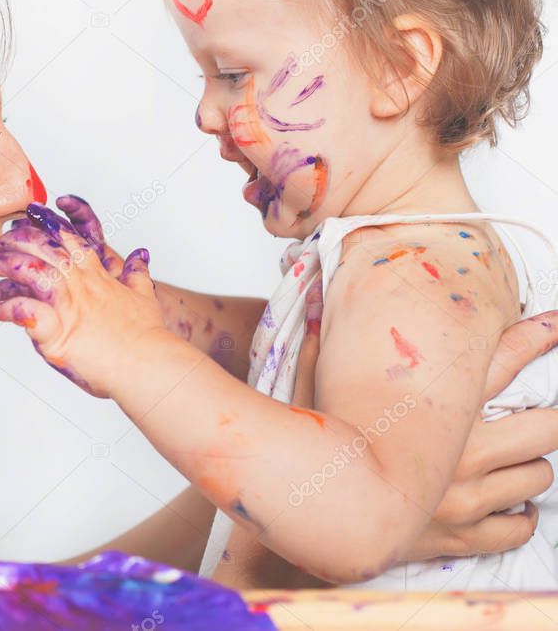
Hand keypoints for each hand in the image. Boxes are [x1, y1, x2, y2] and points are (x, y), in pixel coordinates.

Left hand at [0, 198, 166, 397]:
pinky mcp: (57, 333)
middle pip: (45, 249)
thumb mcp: (146, 298)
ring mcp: (69, 307)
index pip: (70, 241)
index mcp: (99, 278)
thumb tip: (140, 255)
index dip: (50, 225)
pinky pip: (25, 312)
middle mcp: (82, 286)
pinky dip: (9, 309)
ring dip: (6, 265)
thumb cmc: (147, 339)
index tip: (32, 216)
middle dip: (18, 240)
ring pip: (31, 271)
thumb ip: (138, 275)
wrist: (149, 366)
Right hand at [293, 308, 557, 560]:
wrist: (307, 524)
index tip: (553, 326)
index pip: (503, 359)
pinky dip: (520, 514)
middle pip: (547, 429)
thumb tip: (317, 302)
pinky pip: (517, 527)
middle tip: (530, 415)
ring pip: (537, 476)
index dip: (537, 337)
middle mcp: (459, 455)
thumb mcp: (313, 391)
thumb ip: (321, 349)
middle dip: (545, 419)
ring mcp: (464, 501)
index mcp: (429, 410)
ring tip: (510, 458)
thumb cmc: (311, 455)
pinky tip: (508, 501)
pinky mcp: (460, 538)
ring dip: (529, 465)